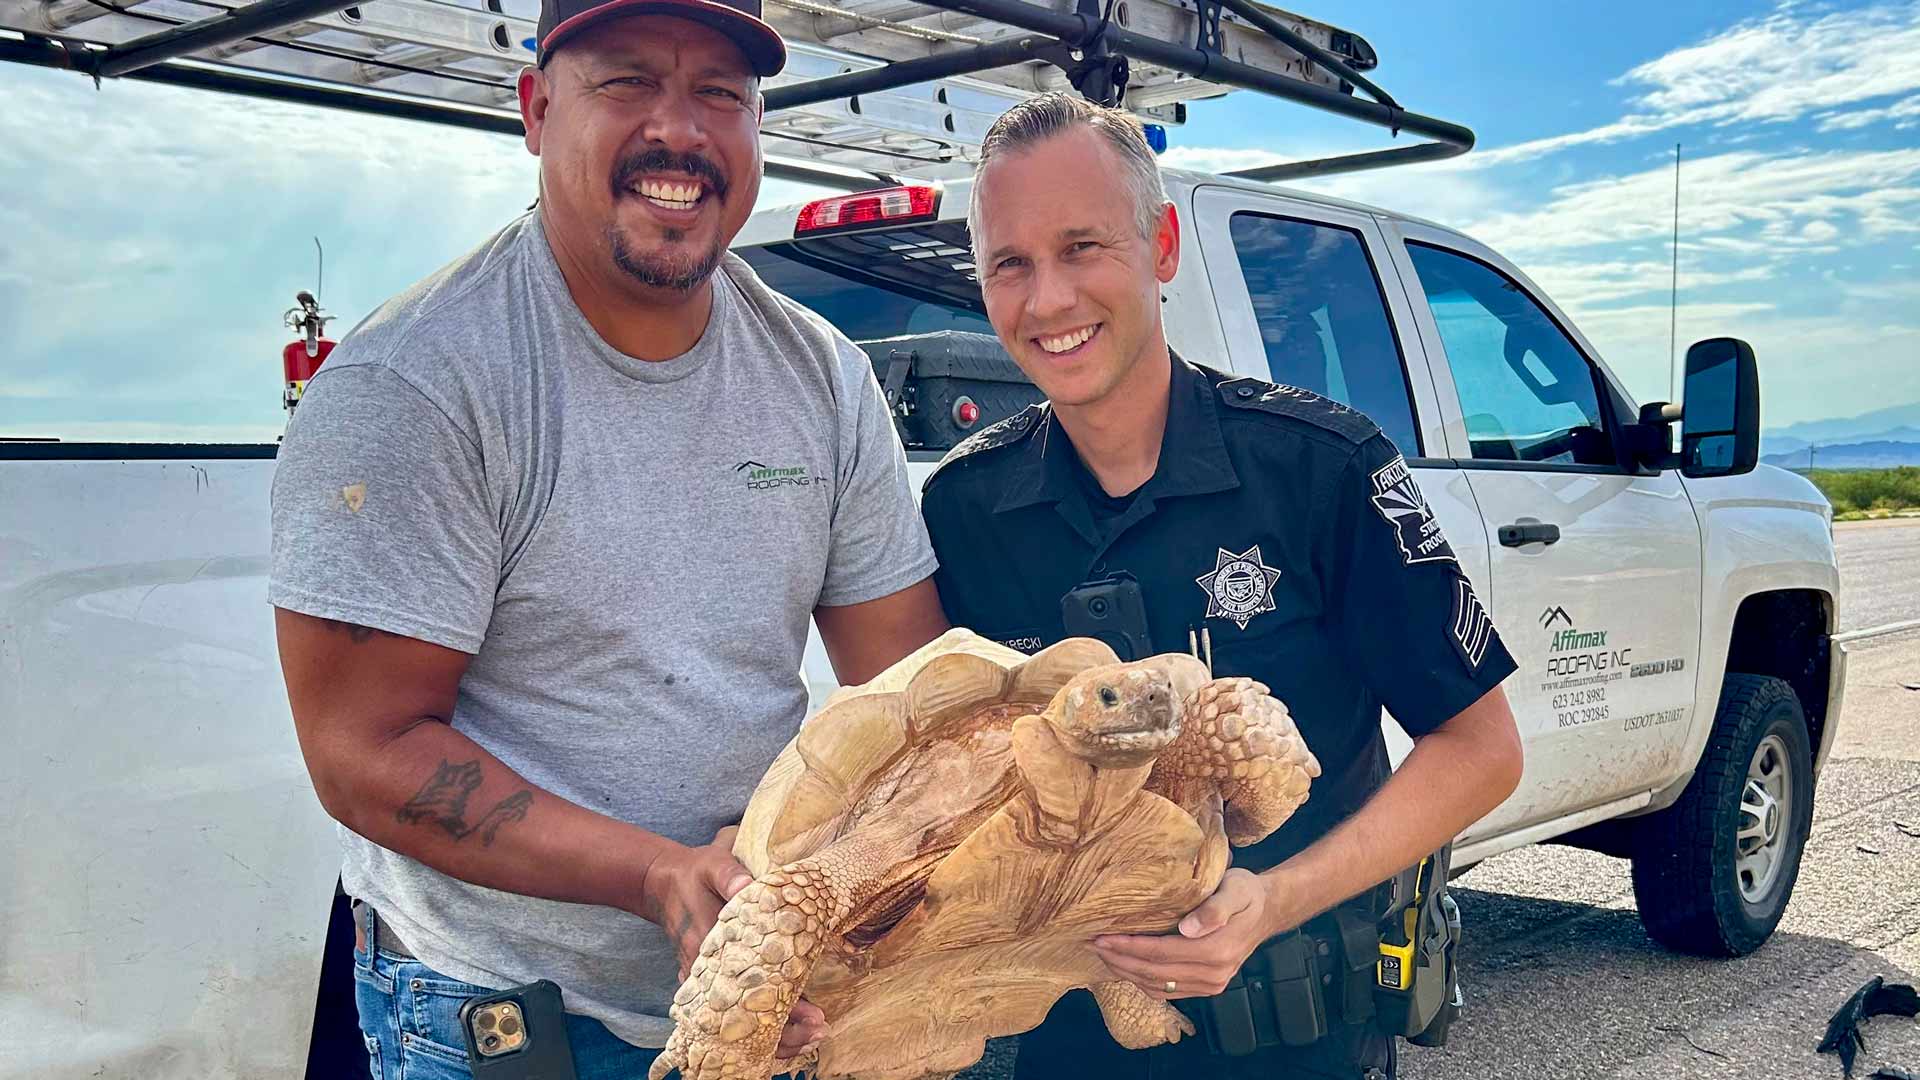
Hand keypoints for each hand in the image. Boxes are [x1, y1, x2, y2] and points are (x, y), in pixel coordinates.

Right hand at [637, 826, 829, 1061]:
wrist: (662, 883)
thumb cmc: (694, 874)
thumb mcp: (712, 865)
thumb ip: (729, 875)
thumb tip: (748, 885)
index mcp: (711, 947)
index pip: (751, 989)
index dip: (784, 1007)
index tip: (813, 1015)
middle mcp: (707, 974)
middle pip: (746, 1019)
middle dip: (785, 1032)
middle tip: (820, 1030)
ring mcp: (706, 982)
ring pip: (740, 1023)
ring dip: (775, 1035)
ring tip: (811, 1035)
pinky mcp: (709, 981)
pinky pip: (734, 1014)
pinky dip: (759, 1026)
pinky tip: (787, 1030)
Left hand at [1091, 869, 1283, 998]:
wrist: (1266, 911)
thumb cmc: (1246, 893)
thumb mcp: (1235, 890)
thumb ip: (1214, 909)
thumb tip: (1187, 929)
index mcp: (1216, 951)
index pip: (1161, 953)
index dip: (1129, 947)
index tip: (1102, 938)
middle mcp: (1212, 974)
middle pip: (1155, 973)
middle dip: (1120, 961)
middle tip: (1092, 945)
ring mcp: (1210, 985)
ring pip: (1158, 986)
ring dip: (1127, 973)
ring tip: (1103, 955)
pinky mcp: (1207, 988)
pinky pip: (1168, 991)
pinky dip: (1143, 981)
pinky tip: (1126, 967)